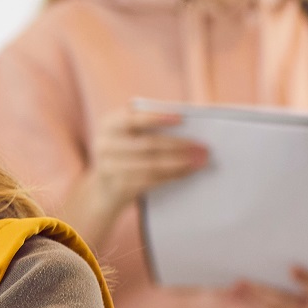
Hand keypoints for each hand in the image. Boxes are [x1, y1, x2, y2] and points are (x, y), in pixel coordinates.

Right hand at [79, 105, 209, 217]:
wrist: (103, 191)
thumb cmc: (125, 156)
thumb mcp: (127, 138)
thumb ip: (147, 128)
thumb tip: (187, 127)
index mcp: (108, 124)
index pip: (132, 117)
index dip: (156, 117)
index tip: (181, 118)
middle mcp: (104, 144)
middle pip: (147, 143)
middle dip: (179, 145)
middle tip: (203, 147)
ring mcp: (109, 166)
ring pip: (151, 164)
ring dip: (180, 163)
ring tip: (200, 161)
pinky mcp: (118, 186)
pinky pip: (150, 180)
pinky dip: (172, 176)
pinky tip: (187, 172)